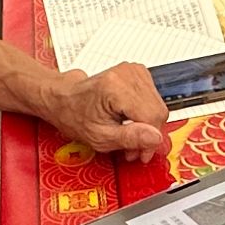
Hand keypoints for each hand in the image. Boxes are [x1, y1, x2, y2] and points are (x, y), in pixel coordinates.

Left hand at [44, 63, 166, 161]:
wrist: (66, 99)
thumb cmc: (76, 115)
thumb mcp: (100, 137)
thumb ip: (130, 138)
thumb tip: (155, 138)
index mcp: (116, 88)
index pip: (151, 115)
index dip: (151, 140)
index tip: (143, 153)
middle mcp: (127, 74)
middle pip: (157, 111)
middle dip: (149, 134)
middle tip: (134, 148)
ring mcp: (134, 71)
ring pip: (158, 106)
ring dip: (147, 126)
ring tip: (129, 135)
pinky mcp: (138, 73)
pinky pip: (154, 99)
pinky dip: (145, 114)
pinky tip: (131, 121)